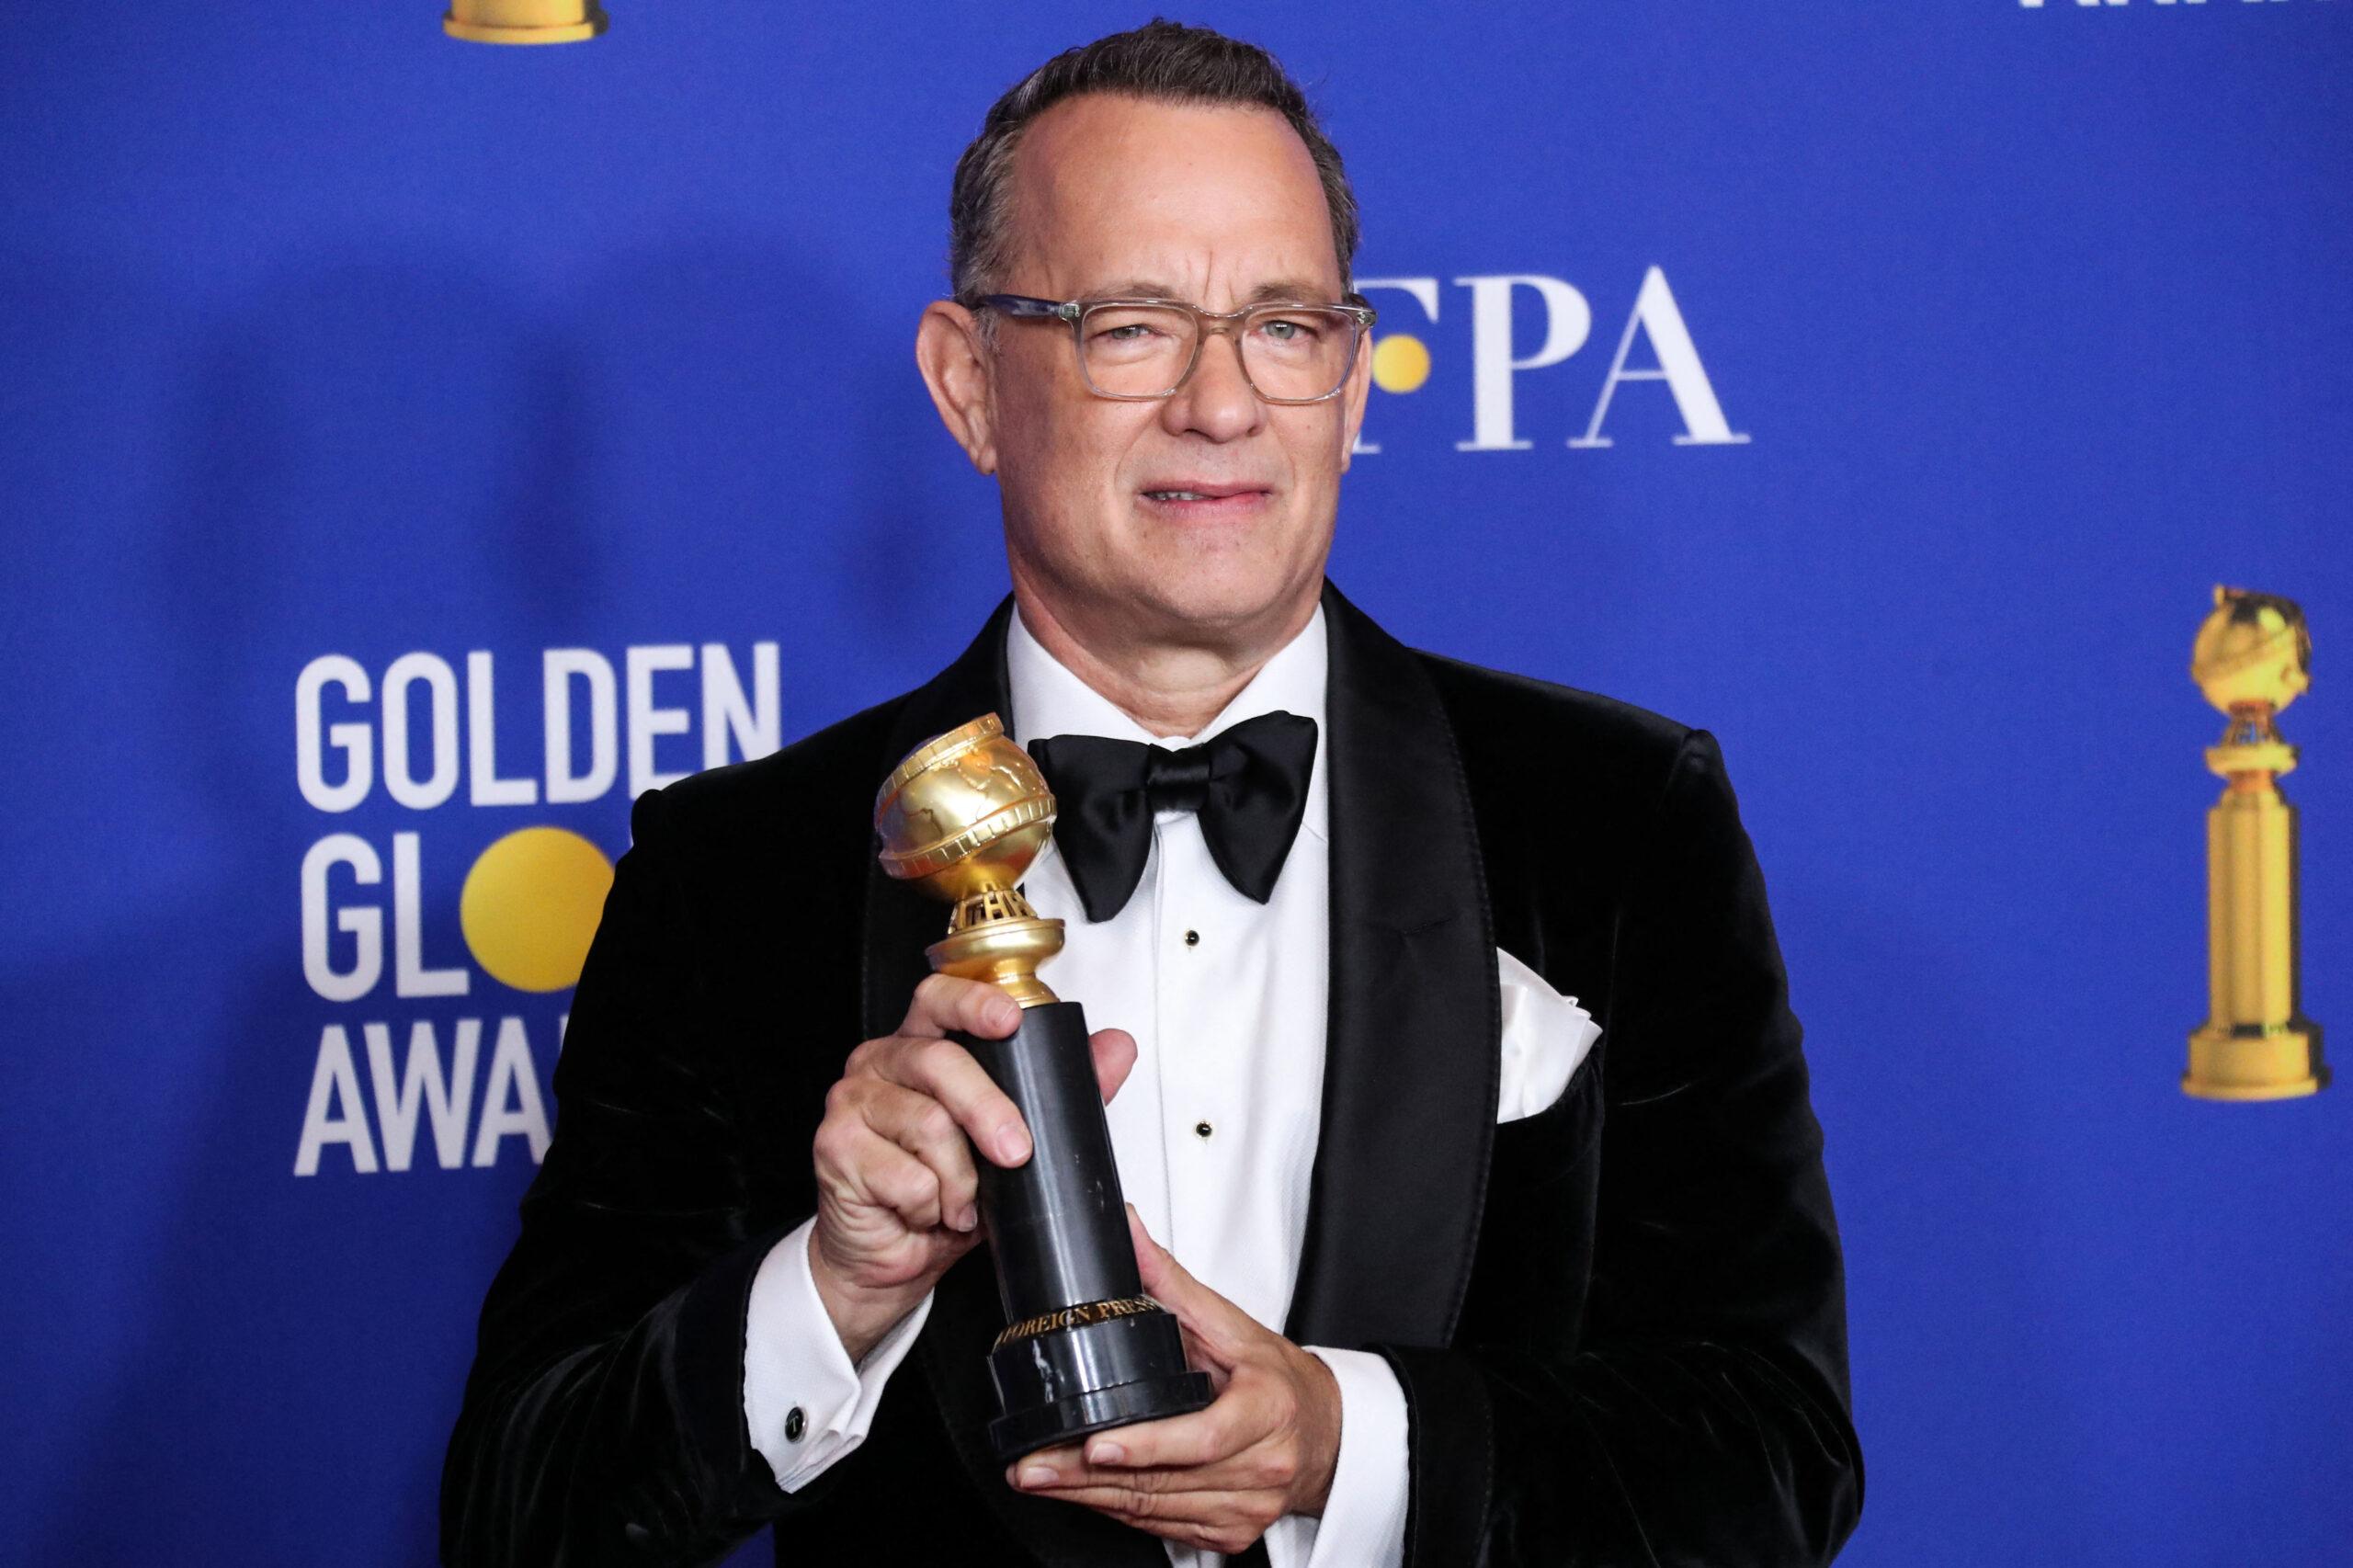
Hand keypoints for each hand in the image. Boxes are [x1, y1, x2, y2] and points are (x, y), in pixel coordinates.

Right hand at [809, 975, 1136, 1360]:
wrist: (891, 1258)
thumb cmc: (945, 1192)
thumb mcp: (1012, 1141)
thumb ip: (1063, 1092)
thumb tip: (1116, 1048)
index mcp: (922, 1045)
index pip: (940, 998)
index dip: (974, 1002)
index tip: (1010, 1020)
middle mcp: (883, 1063)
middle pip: (939, 1062)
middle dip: (989, 1110)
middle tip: (1017, 1152)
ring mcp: (853, 1102)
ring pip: (927, 1124)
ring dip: (960, 1178)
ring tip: (962, 1201)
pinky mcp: (835, 1148)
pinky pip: (903, 1174)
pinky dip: (930, 1203)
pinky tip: (927, 1211)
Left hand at [1007, 1207, 1343, 1555]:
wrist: (1324, 1433)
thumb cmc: (1277, 1378)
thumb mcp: (1231, 1323)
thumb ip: (1171, 1281)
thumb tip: (1128, 1232)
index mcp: (1267, 1409)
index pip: (1202, 1438)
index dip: (1146, 1447)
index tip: (1095, 1445)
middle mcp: (1263, 1465)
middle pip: (1165, 1480)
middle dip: (1088, 1477)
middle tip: (1032, 1467)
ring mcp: (1249, 1507)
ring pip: (1157, 1511)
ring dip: (1092, 1499)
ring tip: (1041, 1478)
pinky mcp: (1234, 1533)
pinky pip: (1165, 1528)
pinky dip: (1121, 1513)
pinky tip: (1083, 1496)